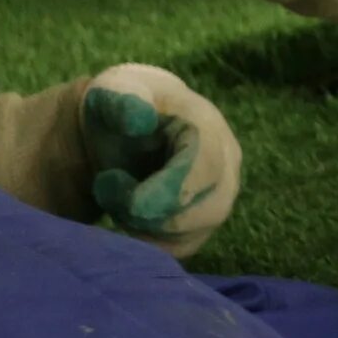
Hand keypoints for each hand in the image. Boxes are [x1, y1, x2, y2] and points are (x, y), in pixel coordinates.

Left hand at [81, 64, 243, 259]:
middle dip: (154, 214)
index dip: (169, 193)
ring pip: (195, 231)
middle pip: (209, 208)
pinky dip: (151, 241)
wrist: (126, 123)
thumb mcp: (112, 91)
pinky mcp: (206, 217)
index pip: (206, 170)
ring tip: (117, 201)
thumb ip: (122, 99)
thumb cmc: (118, 106)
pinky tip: (127, 219)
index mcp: (209, 126)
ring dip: (148, 227)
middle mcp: (227, 160)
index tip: (128, 204)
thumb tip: (138, 118)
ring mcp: (222, 191)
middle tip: (110, 194)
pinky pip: (185, 245)